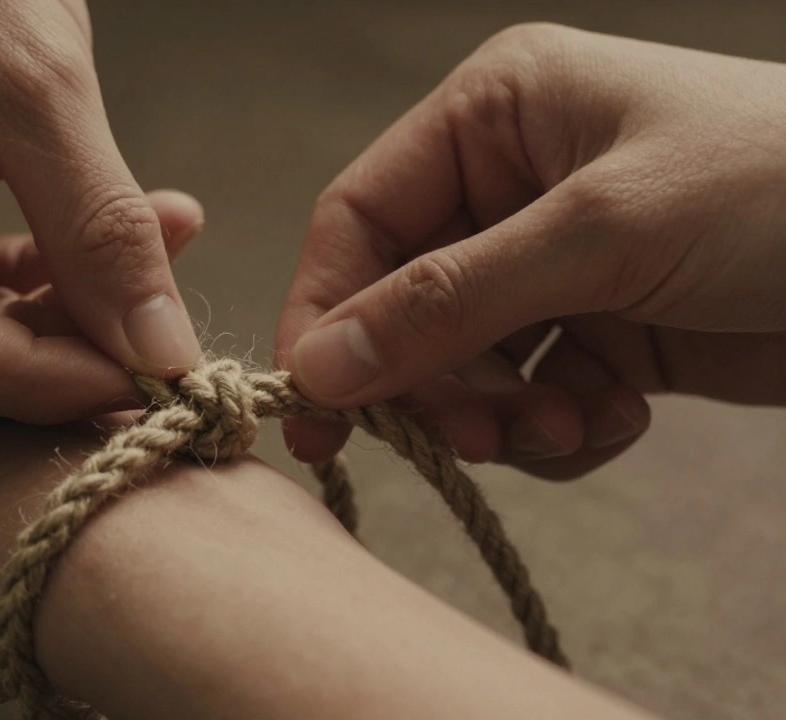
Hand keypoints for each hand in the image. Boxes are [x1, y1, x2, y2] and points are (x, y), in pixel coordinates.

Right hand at [0, 0, 203, 427]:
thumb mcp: (37, 83)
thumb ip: (98, 225)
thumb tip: (158, 353)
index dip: (39, 381)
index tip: (150, 381)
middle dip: (47, 368)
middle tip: (156, 341)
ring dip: (49, 338)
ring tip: (143, 273)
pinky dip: (28, 309)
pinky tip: (97, 270)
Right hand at [277, 24, 785, 477]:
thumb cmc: (780, 189)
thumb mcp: (601, 233)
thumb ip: (448, 302)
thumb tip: (318, 368)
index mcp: (494, 114)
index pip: (359, 218)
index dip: (325, 312)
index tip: (317, 409)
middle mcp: (510, 183)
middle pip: (404, 301)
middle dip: (433, 379)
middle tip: (468, 439)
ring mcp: (555, 259)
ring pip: (464, 361)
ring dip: (502, 413)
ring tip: (569, 427)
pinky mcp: (602, 327)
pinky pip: (531, 393)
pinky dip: (561, 426)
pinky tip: (620, 418)